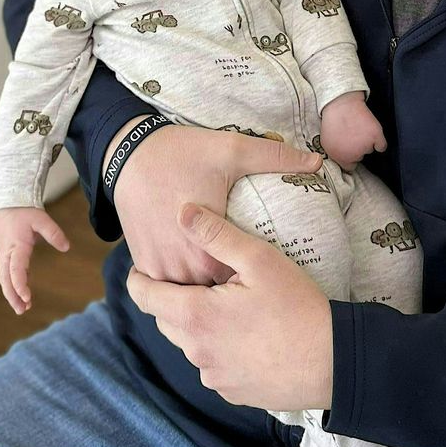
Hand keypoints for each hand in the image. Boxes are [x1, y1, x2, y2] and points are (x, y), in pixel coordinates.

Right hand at [0, 206, 69, 313]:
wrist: (8, 202)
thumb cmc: (25, 211)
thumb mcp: (42, 218)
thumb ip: (54, 233)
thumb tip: (66, 247)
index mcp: (16, 246)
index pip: (16, 270)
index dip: (20, 285)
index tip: (27, 297)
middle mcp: (7, 253)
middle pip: (6, 279)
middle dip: (13, 296)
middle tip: (22, 310)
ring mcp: (4, 254)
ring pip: (4, 278)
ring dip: (12, 293)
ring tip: (22, 308)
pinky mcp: (5, 254)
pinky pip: (7, 273)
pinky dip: (13, 284)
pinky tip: (23, 294)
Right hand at [104, 122, 323, 285]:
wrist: (129, 154)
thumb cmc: (184, 153)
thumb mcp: (233, 150)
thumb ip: (276, 158)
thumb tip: (317, 162)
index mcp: (206, 252)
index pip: (239, 286)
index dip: (253, 282)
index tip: (267, 279)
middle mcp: (180, 268)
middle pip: (214, 296)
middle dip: (231, 293)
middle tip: (251, 283)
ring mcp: (158, 269)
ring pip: (188, 296)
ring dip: (205, 291)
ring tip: (228, 286)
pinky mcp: (143, 263)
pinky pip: (166, 286)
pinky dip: (182, 282)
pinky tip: (199, 272)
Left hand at [127, 203, 332, 411]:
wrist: (333, 362)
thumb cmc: (298, 306)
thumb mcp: (259, 259)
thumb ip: (216, 234)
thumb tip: (181, 212)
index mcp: (196, 316)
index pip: (145, 297)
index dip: (138, 279)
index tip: (141, 267)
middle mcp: (196, 351)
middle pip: (166, 320)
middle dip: (173, 300)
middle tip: (197, 280)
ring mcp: (213, 376)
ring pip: (190, 344)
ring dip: (198, 325)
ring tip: (227, 305)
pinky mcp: (232, 392)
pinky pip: (212, 366)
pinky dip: (219, 348)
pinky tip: (245, 335)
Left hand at [318, 91, 386, 169]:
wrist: (341, 104)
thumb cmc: (332, 121)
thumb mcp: (326, 143)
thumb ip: (335, 155)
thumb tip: (341, 160)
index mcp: (340, 158)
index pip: (349, 167)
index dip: (348, 158)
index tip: (348, 150)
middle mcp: (353, 155)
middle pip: (359, 158)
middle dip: (356, 149)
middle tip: (351, 135)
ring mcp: (365, 146)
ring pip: (369, 149)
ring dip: (366, 142)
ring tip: (357, 128)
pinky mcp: (376, 136)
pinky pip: (382, 146)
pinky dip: (379, 141)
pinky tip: (372, 134)